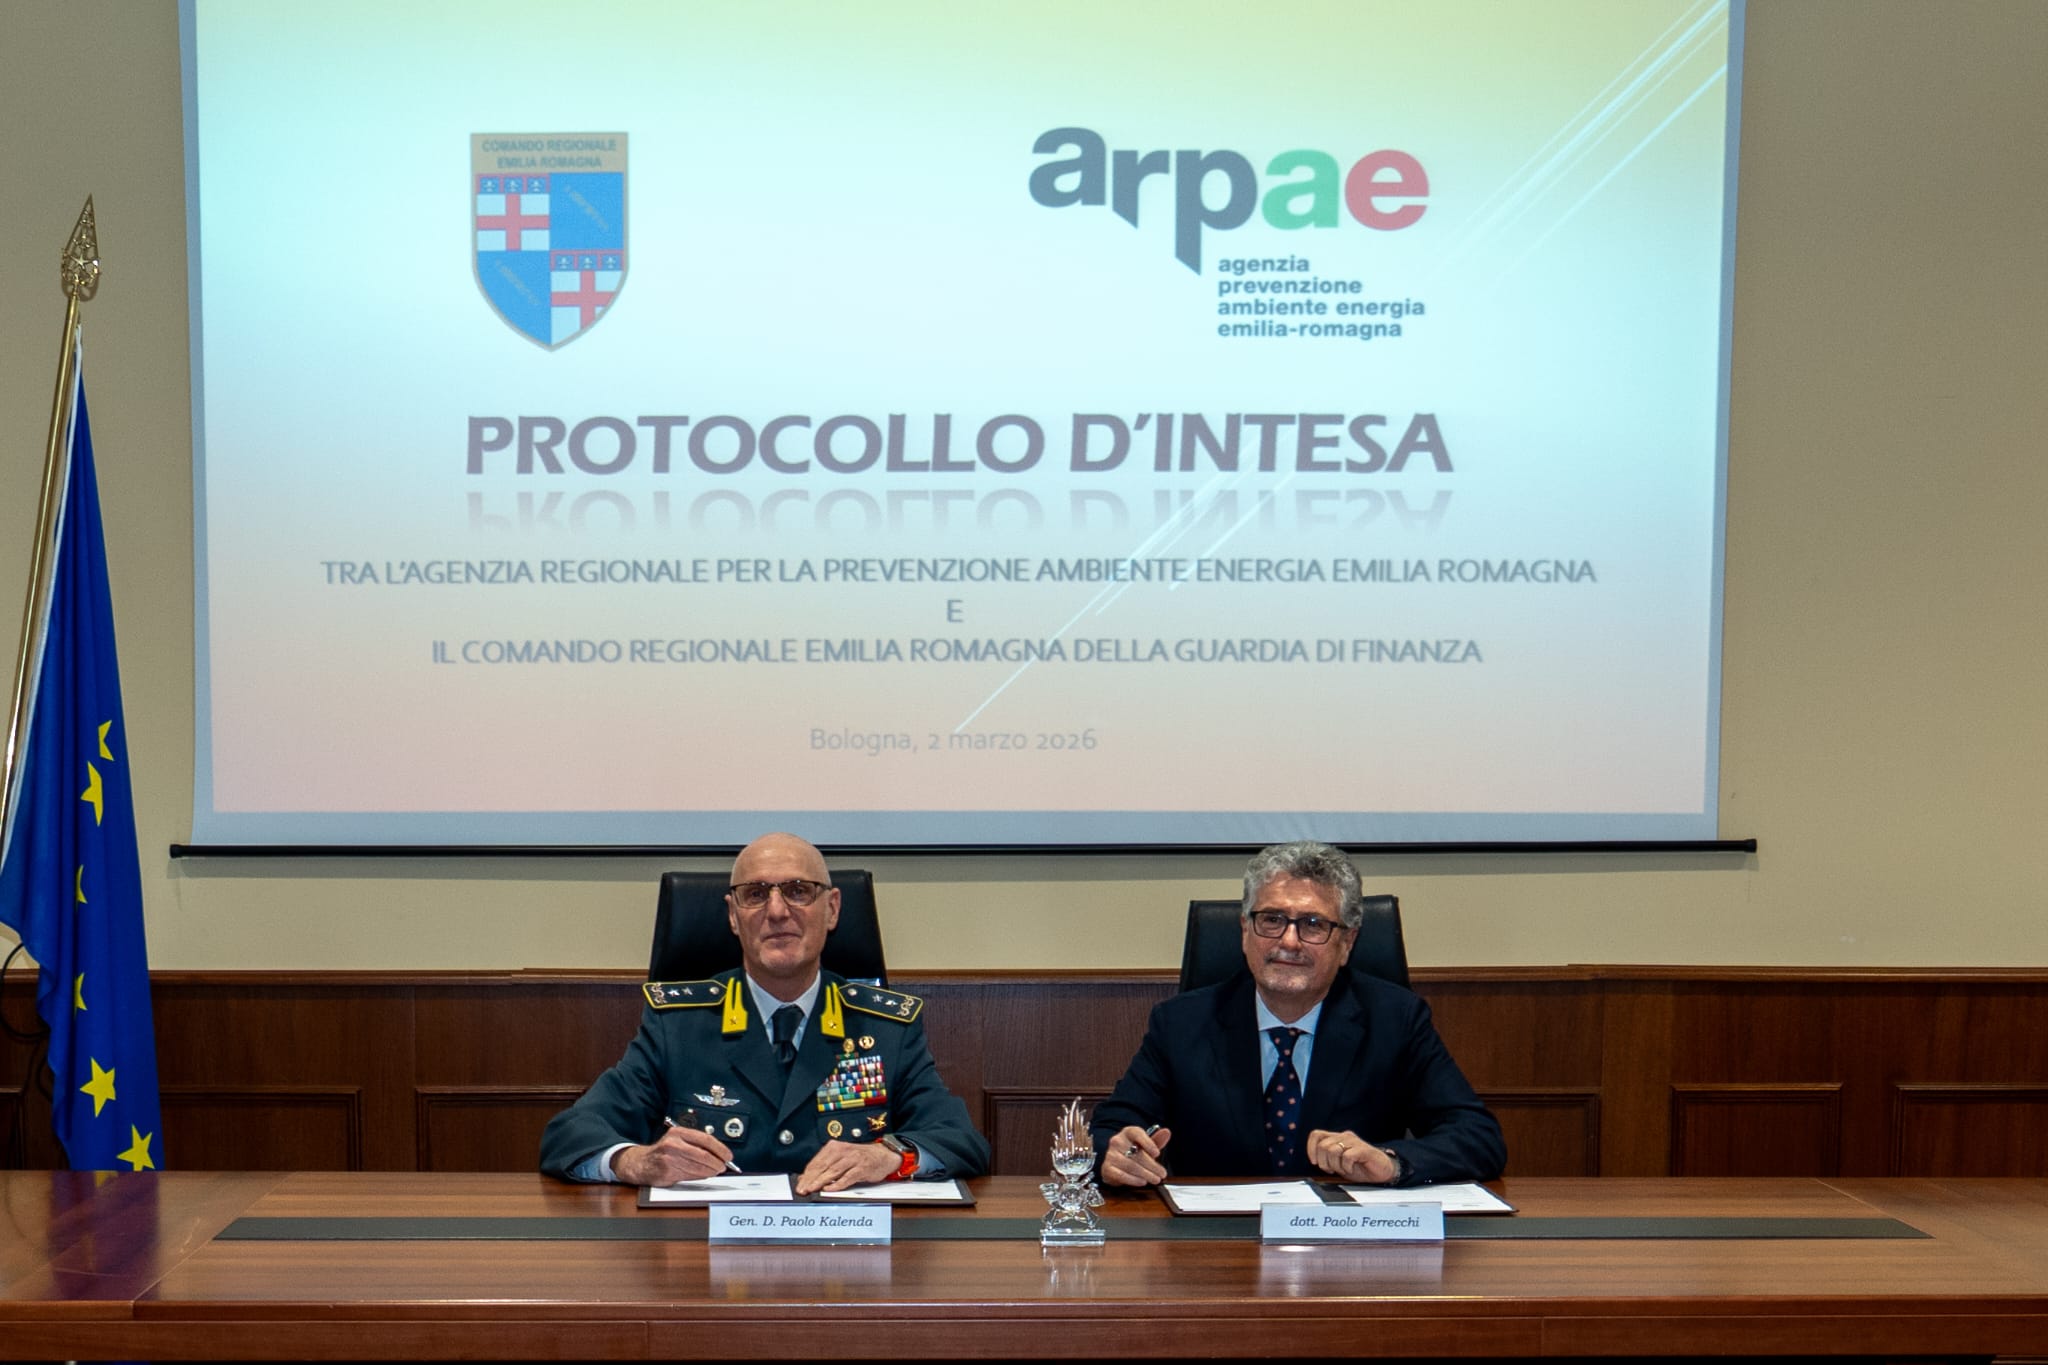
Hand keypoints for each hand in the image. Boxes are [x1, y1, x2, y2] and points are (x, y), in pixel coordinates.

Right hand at [610, 1126, 735, 1186]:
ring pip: (698, 1167)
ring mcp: (669, 1158)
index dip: (720, 1149)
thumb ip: (696, 1144)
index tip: (728, 1156)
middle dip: (717, 1162)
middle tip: (724, 1166)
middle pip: (704, 1155)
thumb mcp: (678, 1140)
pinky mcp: (667, 1172)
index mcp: (679, 1132)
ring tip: (715, 1171)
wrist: (640, 1163)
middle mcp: (674, 1144)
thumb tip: (718, 1154)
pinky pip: (690, 1175)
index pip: (706, 1139)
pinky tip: (703, 1175)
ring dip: (710, 1171)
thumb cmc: (663, 1151)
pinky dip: (700, 1176)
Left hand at [795, 1139, 902, 1194]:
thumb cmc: (860, 1158)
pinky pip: (847, 1177)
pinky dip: (837, 1184)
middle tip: (803, 1190)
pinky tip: (829, 1189)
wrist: (883, 1155)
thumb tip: (807, 1178)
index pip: (816, 1162)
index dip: (806, 1174)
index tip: (799, 1185)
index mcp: (834, 1147)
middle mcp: (842, 1151)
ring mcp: (853, 1159)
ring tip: (812, 1189)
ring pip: (833, 1171)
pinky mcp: (862, 1167)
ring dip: (820, 1182)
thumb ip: (825, 1167)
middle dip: (810, 1179)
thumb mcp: (841, 1158)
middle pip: (822, 1166)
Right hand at [1099, 1124, 1171, 1186]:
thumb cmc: (1133, 1152)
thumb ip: (1156, 1140)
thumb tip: (1166, 1132)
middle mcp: (1117, 1141)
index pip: (1137, 1134)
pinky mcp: (1107, 1168)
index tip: (1157, 1153)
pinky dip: (1133, 1180)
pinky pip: (1121, 1175)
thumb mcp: (1146, 1145)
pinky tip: (1142, 1182)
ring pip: (1130, 1165)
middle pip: (1136, 1154)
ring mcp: (1111, 1155)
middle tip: (1162, 1173)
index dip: (1148, 1143)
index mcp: (1128, 1132)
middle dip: (1152, 1165)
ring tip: (1155, 1179)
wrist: (1116, 1163)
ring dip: (1145, 1174)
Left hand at [1306, 1129, 1398, 1183]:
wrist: (1381, 1171)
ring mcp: (1354, 1142)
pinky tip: (1352, 1169)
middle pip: (1323, 1145)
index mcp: (1336, 1138)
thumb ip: (1326, 1159)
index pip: (1316, 1135)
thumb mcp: (1338, 1164)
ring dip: (1336, 1165)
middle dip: (1324, 1162)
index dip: (1311, 1149)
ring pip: (1333, 1150)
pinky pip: (1347, 1156)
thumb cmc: (1359, 1167)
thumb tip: (1314, 1160)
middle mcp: (1344, 1136)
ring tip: (1344, 1169)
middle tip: (1333, 1170)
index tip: (1315, 1162)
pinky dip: (1347, 1167)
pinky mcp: (1363, 1149)